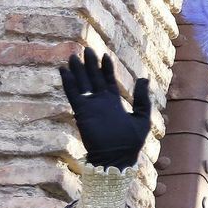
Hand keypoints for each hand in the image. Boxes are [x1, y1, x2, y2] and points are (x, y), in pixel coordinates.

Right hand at [60, 47, 150, 168]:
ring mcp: (90, 106)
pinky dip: (68, 82)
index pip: (108, 81)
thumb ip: (142, 98)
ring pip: (82, 84)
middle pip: (94, 79)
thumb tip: (144, 78)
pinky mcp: (81, 112)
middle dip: (90, 65)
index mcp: (114, 102)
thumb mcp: (142, 117)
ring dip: (77, 71)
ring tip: (73, 56)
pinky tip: (63, 70)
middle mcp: (100, 102)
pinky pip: (73, 94)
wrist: (116, 157)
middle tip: (87, 50)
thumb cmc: (131, 142)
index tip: (105, 56)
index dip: (106, 68)